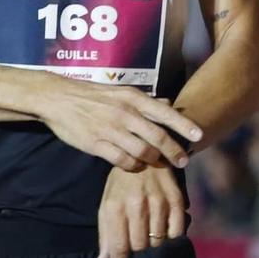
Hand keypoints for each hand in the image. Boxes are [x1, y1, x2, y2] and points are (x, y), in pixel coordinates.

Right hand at [37, 82, 203, 171]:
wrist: (59, 99)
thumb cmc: (93, 95)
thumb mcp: (121, 92)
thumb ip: (145, 101)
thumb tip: (169, 102)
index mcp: (132, 98)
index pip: (165, 112)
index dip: (184, 126)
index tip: (199, 136)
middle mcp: (124, 113)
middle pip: (158, 137)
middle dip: (175, 152)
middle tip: (184, 161)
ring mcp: (110, 129)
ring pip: (142, 152)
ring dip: (153, 161)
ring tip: (158, 164)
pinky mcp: (96, 144)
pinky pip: (122, 161)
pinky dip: (133, 166)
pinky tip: (135, 165)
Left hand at [96, 164, 187, 257]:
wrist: (145, 153)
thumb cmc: (122, 184)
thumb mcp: (107, 204)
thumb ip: (105, 235)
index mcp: (115, 206)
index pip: (118, 246)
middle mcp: (137, 205)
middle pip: (140, 246)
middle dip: (136, 249)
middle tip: (136, 240)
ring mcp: (158, 202)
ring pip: (158, 241)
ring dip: (153, 240)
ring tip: (149, 228)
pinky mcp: (176, 199)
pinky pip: (176, 232)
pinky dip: (170, 234)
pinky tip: (163, 225)